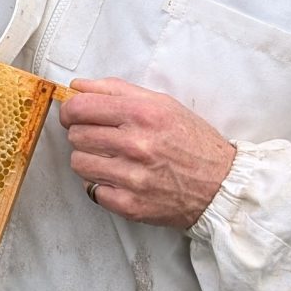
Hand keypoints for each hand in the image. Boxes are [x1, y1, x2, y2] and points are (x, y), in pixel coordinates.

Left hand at [58, 77, 236, 228]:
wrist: (220, 185)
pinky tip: (120, 178)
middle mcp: (136, 144)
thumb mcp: (162, 104)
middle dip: (83, 134)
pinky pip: (91, 190)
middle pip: (76, 135)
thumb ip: (116, 90)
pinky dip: (101, 184)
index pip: (80, 108)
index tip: (74, 116)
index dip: (70, 111)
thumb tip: (77, 86)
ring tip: (111, 158)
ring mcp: (132, 177)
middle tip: (101, 138)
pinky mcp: (129, 204)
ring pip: (78, 163)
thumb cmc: (192, 141)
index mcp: (143, 113)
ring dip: (89, 159)